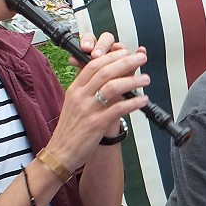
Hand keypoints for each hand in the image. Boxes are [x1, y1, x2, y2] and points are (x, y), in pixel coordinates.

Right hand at [45, 31, 149, 170]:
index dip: (111, 56)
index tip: (125, 52)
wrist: (60, 152)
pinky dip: (132, 103)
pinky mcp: (95, 124)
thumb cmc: (70, 129)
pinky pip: (117, 109)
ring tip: (145, 79)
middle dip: (125, 62)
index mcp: (75, 89)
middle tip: (140, 58)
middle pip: (105, 71)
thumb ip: (87, 90)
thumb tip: (107, 78)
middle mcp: (80, 96)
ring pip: (112, 87)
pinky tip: (142, 100)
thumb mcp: (74, 104)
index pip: (93, 65)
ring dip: (132, 80)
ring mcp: (88, 110)